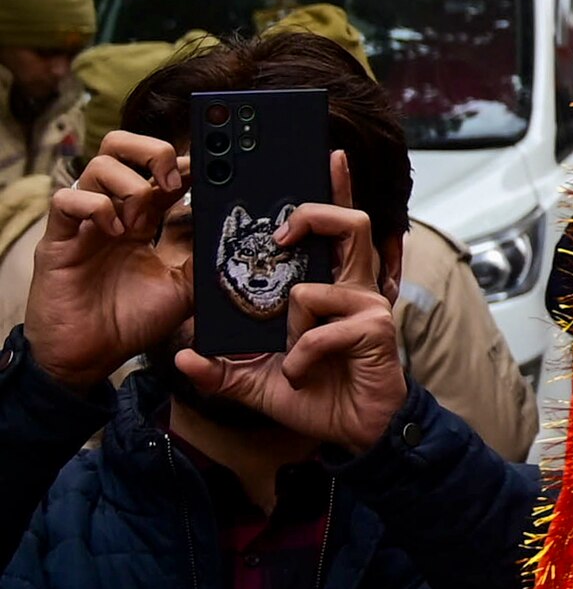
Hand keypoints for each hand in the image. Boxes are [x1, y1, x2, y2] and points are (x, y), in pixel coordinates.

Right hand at [30, 128, 193, 388]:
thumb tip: (238, 233)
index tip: (211, 168)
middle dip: (151, 150)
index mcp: (144, 219)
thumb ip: (205, 257)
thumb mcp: (185, 287)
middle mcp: (113, 212)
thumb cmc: (133, 321)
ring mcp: (84, 223)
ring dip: (130, 185)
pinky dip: (95, 205)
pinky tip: (115, 230)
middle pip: (120, 147)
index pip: (160, 170)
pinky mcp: (58, 240)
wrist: (93, 356)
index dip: (185, 162)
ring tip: (142, 221)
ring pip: (97, 165)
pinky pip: (66, 200)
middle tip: (174, 180)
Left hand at [169, 156, 407, 463]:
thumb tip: (181, 358)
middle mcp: (352, 287)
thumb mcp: (254, 381)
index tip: (329, 156)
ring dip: (294, 314)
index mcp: (329, 287)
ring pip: (324, 278)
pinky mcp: (375, 329)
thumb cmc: (316, 396)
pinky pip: (320, 329)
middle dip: (317, 212)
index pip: (334, 228)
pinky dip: (300, 356)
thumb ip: (221, 367)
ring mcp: (366, 306)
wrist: (355, 432)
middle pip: (350, 224)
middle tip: (286, 229)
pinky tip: (302, 374)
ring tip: (289, 341)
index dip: (336, 189)